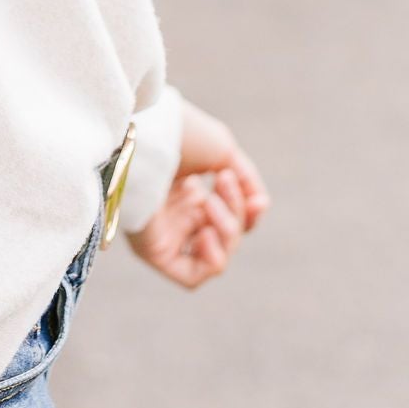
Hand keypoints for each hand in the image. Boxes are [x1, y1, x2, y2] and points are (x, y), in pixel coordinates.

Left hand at [125, 97, 268, 289]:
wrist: (148, 131)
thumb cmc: (180, 134)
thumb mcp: (224, 152)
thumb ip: (247, 182)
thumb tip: (260, 206)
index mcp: (188, 191)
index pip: (230, 219)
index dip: (249, 213)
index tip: (257, 198)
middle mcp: (176, 215)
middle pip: (226, 237)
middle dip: (236, 212)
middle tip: (223, 179)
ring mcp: (165, 233)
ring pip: (214, 259)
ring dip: (227, 232)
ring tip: (210, 202)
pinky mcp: (152, 250)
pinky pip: (191, 277)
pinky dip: (210, 261)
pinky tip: (206, 233)